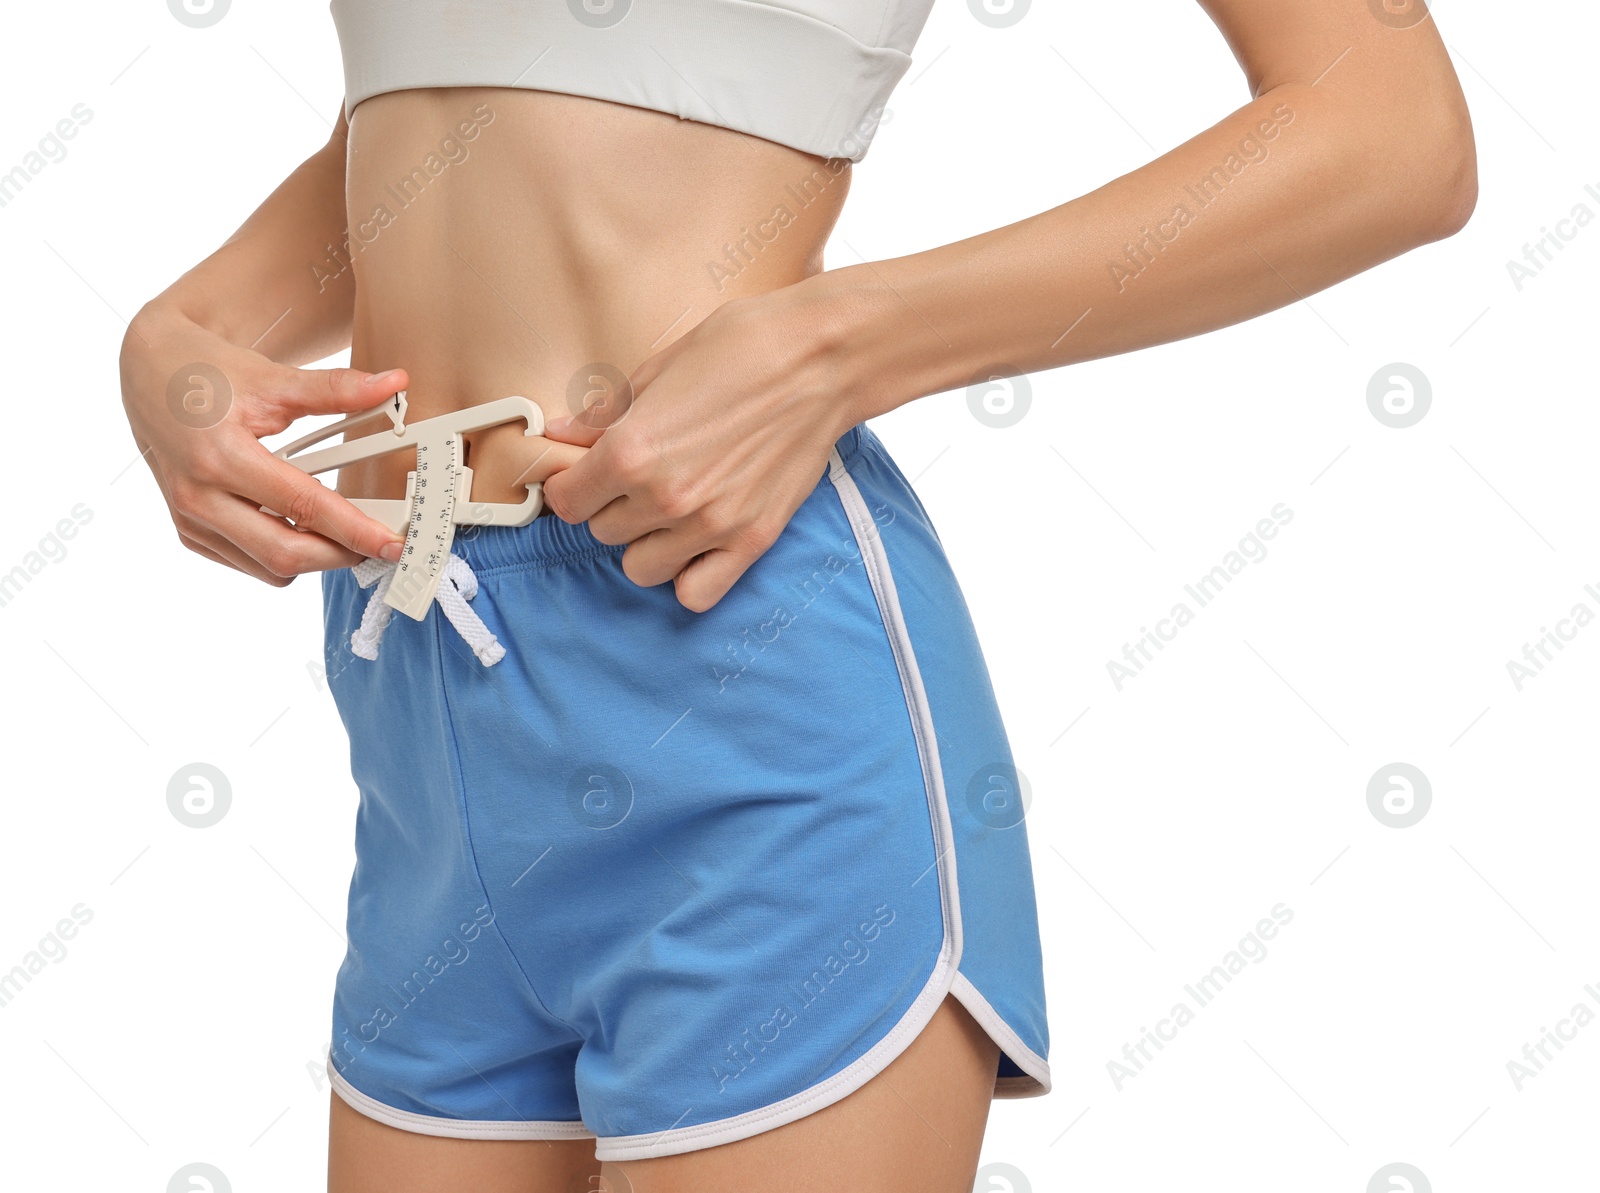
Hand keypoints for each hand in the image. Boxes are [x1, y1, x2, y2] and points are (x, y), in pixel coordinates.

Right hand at [118, 303, 409, 584]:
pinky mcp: (188, 531)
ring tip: (340, 530)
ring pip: (268, 568)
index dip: (355, 530)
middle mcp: (198, 496)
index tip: (392, 543)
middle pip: (285, 554)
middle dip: (340, 555)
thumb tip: (395, 383)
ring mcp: (189, 519)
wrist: (149, 373)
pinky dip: (282, 553)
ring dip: (314, 558)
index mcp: (220, 456)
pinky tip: (299, 524)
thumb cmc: (207, 371)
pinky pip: (248, 563)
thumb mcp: (273, 377)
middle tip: (375, 542)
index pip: (303, 506)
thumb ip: (336, 389)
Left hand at [540, 283, 856, 611]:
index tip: (587, 474)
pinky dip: (689, 576)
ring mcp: (710, 526)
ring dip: (645, 542)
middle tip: (640, 476)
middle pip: (601, 532)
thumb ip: (604, 415)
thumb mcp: (658, 369)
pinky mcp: (752, 541)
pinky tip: (696, 543)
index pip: (566, 502)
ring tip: (668, 509)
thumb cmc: (741, 347)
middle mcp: (665, 497)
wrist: (821, 358)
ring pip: (640, 568)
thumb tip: (558, 435)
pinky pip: (696, 594)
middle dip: (611, 505)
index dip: (572, 485)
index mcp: (631, 451)